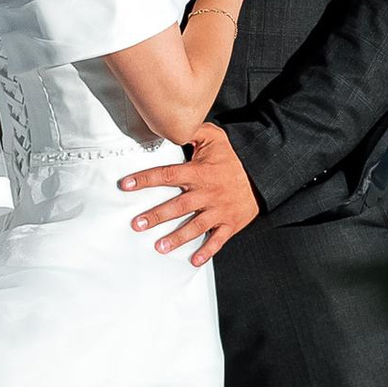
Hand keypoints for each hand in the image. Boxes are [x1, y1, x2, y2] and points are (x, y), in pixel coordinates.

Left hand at [119, 124, 259, 264]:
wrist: (261, 176)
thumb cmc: (232, 159)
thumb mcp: (215, 138)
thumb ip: (193, 132)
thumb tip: (173, 126)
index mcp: (199, 172)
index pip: (168, 175)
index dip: (146, 179)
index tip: (126, 185)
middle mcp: (207, 193)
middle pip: (178, 205)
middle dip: (157, 215)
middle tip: (138, 224)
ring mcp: (219, 210)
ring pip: (196, 226)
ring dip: (177, 237)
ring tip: (160, 247)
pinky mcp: (229, 223)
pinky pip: (218, 240)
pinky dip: (207, 251)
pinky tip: (193, 260)